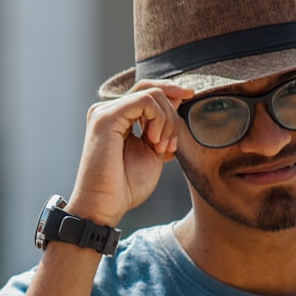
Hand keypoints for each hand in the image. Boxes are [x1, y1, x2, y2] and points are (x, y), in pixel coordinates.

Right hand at [69, 80, 193, 225]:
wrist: (105, 206)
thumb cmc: (126, 186)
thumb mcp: (153, 150)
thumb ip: (162, 126)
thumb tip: (178, 99)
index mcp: (117, 117)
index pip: (147, 91)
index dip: (172, 92)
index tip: (191, 97)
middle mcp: (107, 110)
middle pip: (151, 89)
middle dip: (172, 114)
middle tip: (170, 146)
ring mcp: (104, 111)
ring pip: (152, 94)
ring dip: (167, 121)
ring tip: (160, 148)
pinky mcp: (106, 117)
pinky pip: (145, 100)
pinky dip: (159, 119)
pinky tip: (154, 142)